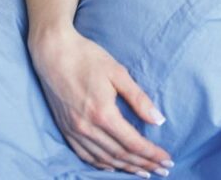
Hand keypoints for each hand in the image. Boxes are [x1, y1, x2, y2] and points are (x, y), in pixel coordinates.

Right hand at [28, 28, 173, 176]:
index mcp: (103, 113)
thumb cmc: (87, 57)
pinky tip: (113, 167)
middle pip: (121, 155)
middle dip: (144, 164)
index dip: (152, 154)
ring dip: (126, 168)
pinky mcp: (65, 128)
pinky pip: (84, 154)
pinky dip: (101, 164)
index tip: (167, 160)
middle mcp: (87, 127)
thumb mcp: (118, 73)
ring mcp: (74, 130)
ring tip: (144, 172)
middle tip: (163, 170)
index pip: (133, 143)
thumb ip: (139, 99)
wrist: (53, 52)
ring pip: (104, 159)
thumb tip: (158, 120)